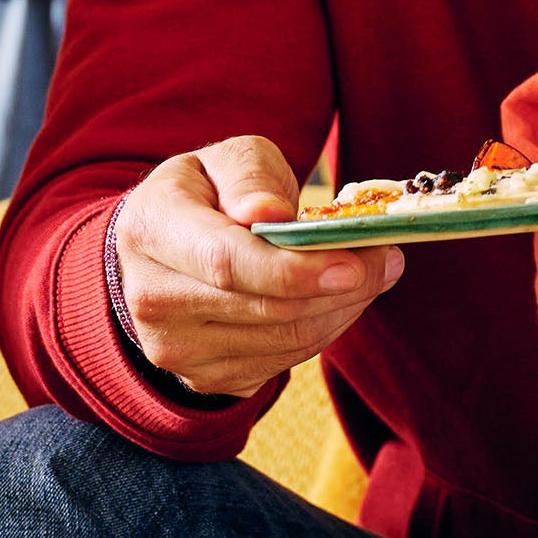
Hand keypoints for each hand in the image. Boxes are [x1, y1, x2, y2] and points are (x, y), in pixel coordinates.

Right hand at [115, 137, 402, 398]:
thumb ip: (249, 176)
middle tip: (387, 259)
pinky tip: (332, 299)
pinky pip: (282, 363)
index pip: (227, 263)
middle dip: (341, 287)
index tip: (354, 264)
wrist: (157, 253)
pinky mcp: (203, 378)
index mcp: (150, 230)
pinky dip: (322, 330)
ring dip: (341, 309)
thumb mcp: (224, 160)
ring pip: (284, 341)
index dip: (296, 271)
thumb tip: (269, 211)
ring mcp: (174, 348)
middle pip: (267, 308)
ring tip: (368, 273)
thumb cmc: (202, 196)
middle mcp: (151, 298)